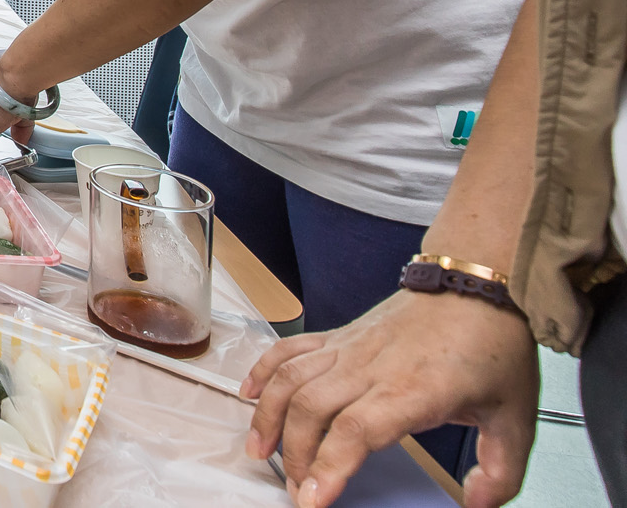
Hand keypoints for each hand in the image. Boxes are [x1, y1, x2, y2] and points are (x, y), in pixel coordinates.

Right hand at [241, 290, 537, 507]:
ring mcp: (350, 347)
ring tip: (259, 450)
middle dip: (294, 456)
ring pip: (290, 378)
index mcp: (412, 389)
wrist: (476, 282)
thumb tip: (478, 503)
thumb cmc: (493, 343)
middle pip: (311, 410)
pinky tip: (249, 394)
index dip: (328, 467)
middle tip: (296, 490)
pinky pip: (289, 349)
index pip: (355, 430)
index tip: (312, 499)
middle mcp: (371, 366)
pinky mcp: (340, 334)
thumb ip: (502, 471)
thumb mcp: (517, 417)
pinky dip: (262, 371)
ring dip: (267, 416)